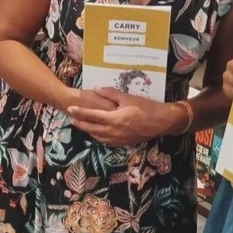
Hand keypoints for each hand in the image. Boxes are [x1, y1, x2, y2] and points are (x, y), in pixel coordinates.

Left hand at [67, 87, 187, 146]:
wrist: (162, 122)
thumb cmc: (146, 107)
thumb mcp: (128, 97)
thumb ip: (110, 93)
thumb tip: (96, 89)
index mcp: (114, 119)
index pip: (92, 116)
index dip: (80, 112)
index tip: (70, 109)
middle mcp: (114, 131)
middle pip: (92, 128)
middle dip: (80, 123)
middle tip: (71, 118)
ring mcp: (119, 139)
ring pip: (98, 137)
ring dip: (89, 131)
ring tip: (81, 125)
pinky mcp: (124, 143)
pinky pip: (107, 141)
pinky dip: (99, 136)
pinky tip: (97, 133)